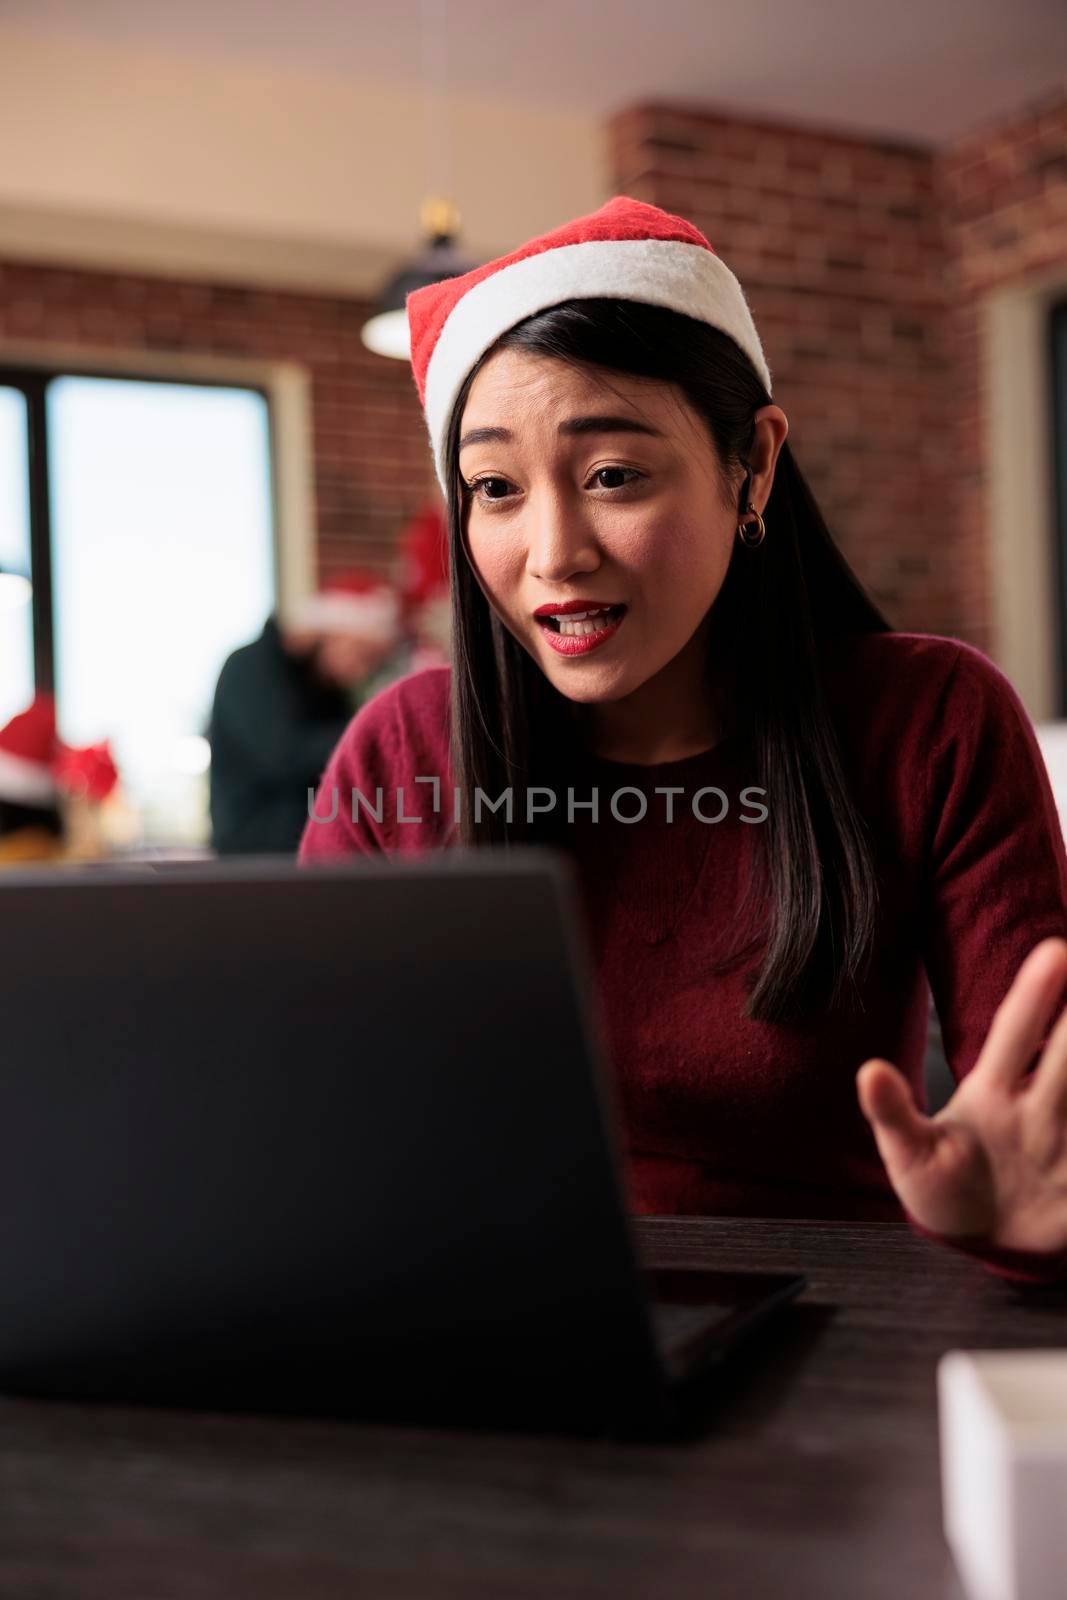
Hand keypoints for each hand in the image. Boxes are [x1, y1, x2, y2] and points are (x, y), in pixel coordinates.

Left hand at [856, 937, 1066, 1252]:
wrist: (978, 1246)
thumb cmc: (942, 1188)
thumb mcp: (909, 1152)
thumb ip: (892, 1113)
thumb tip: (869, 1070)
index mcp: (992, 1090)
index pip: (1016, 1033)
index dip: (1035, 994)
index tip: (1054, 951)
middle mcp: (1038, 1106)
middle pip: (1065, 1057)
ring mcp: (1064, 1144)